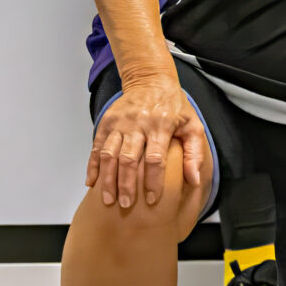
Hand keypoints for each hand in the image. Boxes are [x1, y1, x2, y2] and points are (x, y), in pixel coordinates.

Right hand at [85, 74, 209, 212]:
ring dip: (107, 179)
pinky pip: (96, 147)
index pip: (154, 159)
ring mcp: (119, 123)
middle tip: (125, 205)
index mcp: (161, 126)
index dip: (152, 181)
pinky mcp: (106, 122)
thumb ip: (194, 153)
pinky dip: (92, 166)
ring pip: (108, 154)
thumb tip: (194, 181)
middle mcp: (138, 124)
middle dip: (125, 185)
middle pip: (128, 159)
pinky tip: (92, 183)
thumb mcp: (192, 125)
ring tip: (108, 200)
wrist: (151, 80)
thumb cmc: (175, 107)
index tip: (151, 200)